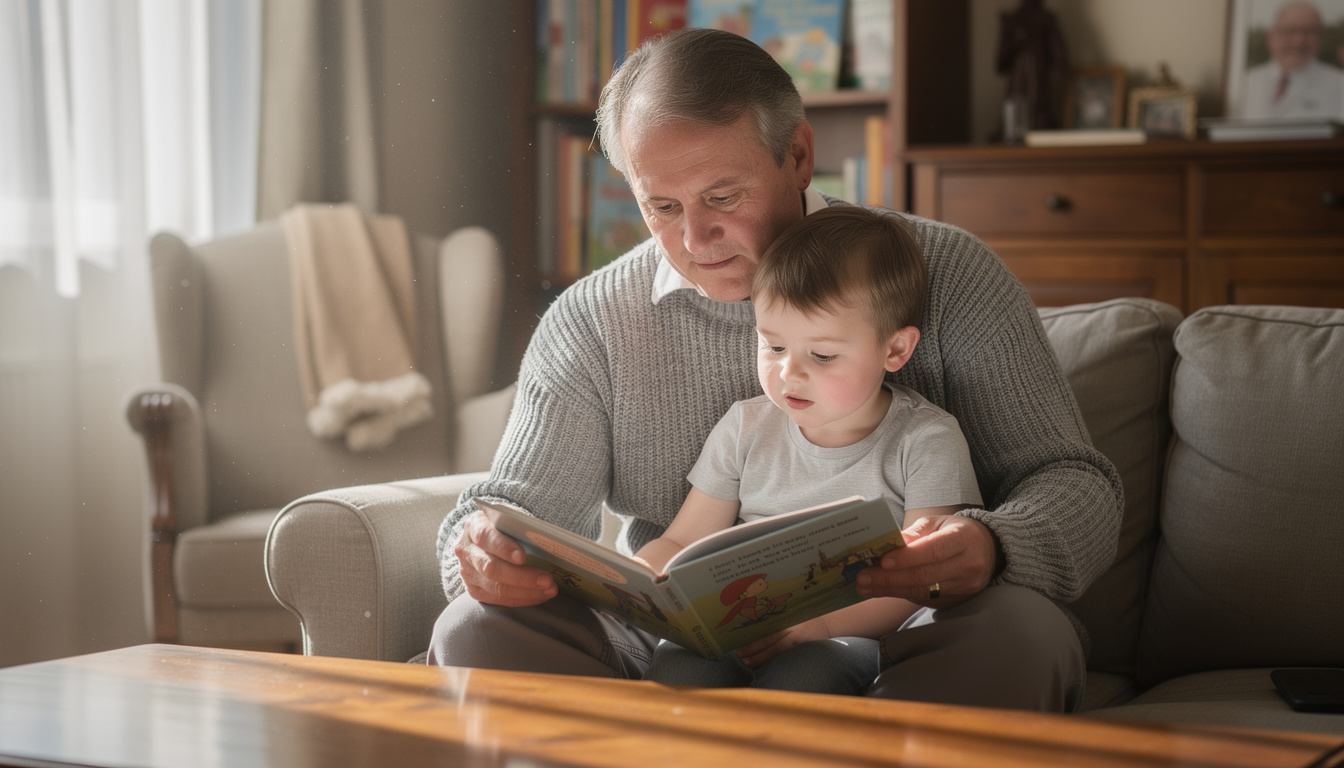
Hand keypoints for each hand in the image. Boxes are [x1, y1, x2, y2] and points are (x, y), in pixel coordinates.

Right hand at [453, 511, 557, 606]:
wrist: (486, 540)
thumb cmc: (505, 527)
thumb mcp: (511, 519)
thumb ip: (522, 527)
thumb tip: (547, 541)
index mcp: (474, 525)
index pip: (485, 536)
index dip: (503, 547)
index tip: (522, 557)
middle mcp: (466, 550)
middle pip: (491, 567)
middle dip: (522, 576)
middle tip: (546, 580)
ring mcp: (467, 572)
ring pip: (495, 587)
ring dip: (526, 591)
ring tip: (549, 589)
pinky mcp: (474, 590)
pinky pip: (497, 599)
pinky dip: (521, 599)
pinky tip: (539, 596)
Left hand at [733, 618, 829, 667]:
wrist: (827, 622)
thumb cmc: (803, 619)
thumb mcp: (789, 615)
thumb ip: (774, 620)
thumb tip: (753, 626)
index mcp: (783, 617)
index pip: (763, 626)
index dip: (749, 633)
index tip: (735, 638)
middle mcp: (788, 627)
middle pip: (766, 638)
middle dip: (751, 647)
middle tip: (738, 653)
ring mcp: (795, 638)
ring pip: (774, 649)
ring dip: (759, 657)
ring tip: (747, 663)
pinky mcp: (802, 647)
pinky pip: (785, 655)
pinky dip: (773, 661)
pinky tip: (764, 666)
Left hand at [855, 515, 997, 607]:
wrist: (989, 552)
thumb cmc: (957, 532)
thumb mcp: (939, 523)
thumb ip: (916, 532)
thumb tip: (890, 543)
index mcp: (965, 539)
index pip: (935, 550)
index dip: (908, 557)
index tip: (883, 560)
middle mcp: (969, 566)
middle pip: (925, 575)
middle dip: (890, 578)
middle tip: (863, 577)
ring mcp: (965, 588)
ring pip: (923, 591)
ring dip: (890, 589)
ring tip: (865, 586)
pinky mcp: (957, 601)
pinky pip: (925, 600)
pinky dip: (901, 594)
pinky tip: (882, 590)